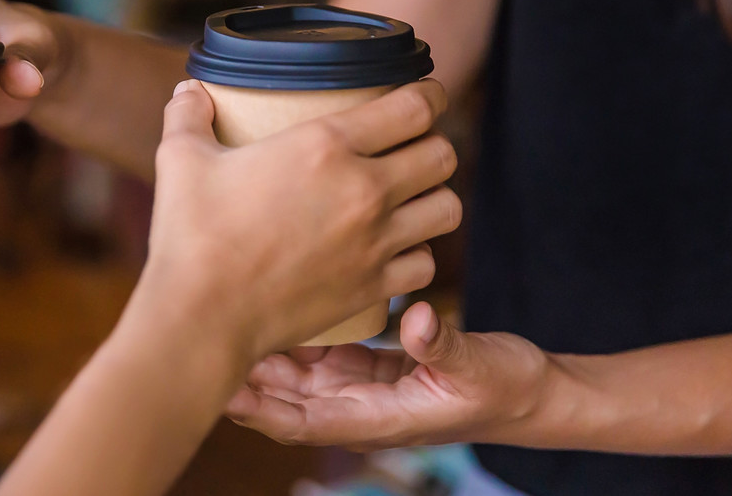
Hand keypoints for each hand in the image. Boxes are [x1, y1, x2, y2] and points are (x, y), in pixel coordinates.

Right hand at [123, 79, 461, 364]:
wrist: (203, 316)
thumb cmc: (192, 235)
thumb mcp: (181, 160)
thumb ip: (188, 116)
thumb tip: (189, 90)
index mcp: (325, 145)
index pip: (415, 107)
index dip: (430, 95)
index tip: (424, 96)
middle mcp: (363, 190)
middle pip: (443, 154)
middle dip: (432, 145)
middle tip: (410, 148)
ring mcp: (373, 243)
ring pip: (447, 208)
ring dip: (434, 198)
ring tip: (411, 198)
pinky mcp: (371, 287)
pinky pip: (426, 264)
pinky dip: (417, 255)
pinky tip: (395, 250)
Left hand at [224, 301, 551, 450]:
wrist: (529, 392)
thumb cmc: (506, 387)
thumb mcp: (479, 367)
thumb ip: (444, 346)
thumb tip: (415, 320)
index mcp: (376, 418)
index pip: (301, 422)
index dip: (259, 410)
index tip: (221, 390)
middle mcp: (358, 407)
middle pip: (284, 400)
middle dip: (243, 380)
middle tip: (202, 342)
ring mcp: (359, 387)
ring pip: (295, 377)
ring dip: (261, 357)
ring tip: (221, 322)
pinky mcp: (367, 366)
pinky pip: (318, 356)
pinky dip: (292, 338)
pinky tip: (269, 309)